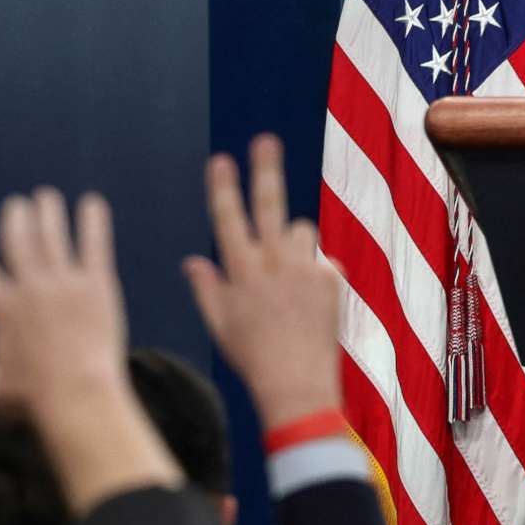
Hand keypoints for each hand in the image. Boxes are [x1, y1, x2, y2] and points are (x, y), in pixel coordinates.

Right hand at [0, 189, 178, 509]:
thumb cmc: (35, 401)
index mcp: (1, 310)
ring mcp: (63, 284)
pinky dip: (92, 222)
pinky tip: (93, 203)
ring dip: (49, 212)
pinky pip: (94, 245)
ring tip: (47, 197)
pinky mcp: (96, 286)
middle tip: (18, 204)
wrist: (79, 397)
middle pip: (18, 240)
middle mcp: (29, 289)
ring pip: (53, 235)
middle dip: (15, 217)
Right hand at [184, 135, 343, 430]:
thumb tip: (192, 261)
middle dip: (265, 170)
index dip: (224, 188)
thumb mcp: (220, 324)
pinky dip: (315, 270)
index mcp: (241, 273)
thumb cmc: (253, 357)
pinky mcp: (332, 279)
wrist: (297, 384)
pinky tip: (310, 299)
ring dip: (294, 240)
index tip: (221, 159)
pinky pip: (323, 259)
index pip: (228, 220)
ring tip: (288, 276)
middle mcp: (273, 265)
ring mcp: (305, 270)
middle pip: (269, 206)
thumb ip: (207, 287)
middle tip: (265, 141)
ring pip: (301, 230)